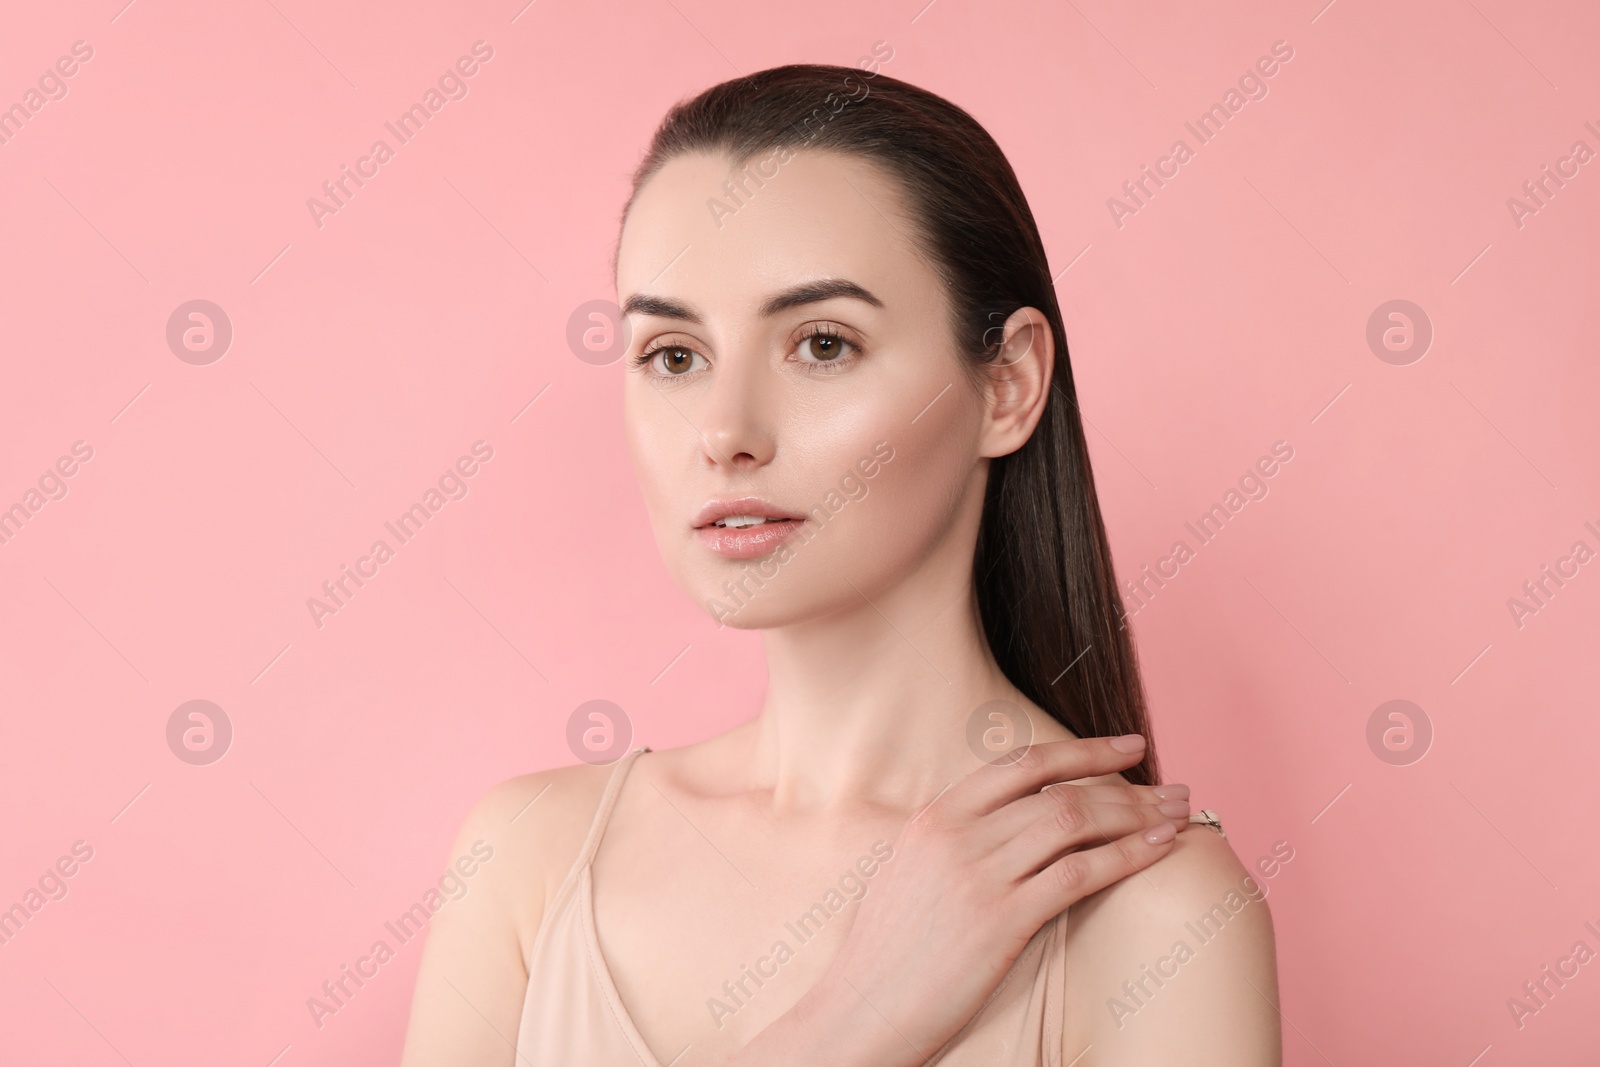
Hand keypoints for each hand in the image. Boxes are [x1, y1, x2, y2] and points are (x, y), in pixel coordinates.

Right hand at [814, 734, 1187, 1062]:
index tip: (1126, 749)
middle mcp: (957, 834)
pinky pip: (1079, 874)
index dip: (1082, 750)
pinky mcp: (1001, 919)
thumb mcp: (911, 869)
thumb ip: (956, 837)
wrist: (864, 1006)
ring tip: (1177, 818)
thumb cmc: (889, 950)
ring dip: (1136, 815)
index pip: (1021, 763)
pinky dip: (1127, 856)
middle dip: (1125, 784)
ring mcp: (979, 875)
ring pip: (1075, 822)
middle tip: (1171, 789)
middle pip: (1058, 790)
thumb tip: (1011, 820)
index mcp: (936, 816)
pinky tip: (1157, 850)